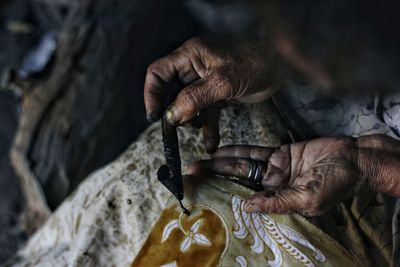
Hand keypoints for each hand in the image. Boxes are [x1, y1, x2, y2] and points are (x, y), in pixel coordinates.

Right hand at [144, 37, 283, 151]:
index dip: (152, 94)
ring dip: (191, 121)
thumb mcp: (222, 81)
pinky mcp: (219, 95)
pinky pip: (207, 113)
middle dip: (174, 111)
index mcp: (190, 56)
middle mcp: (195, 68)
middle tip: (176, 128)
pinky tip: (212, 142)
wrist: (282, 67)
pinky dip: (209, 127)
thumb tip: (171, 116)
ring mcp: (207, 83)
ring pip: (189, 105)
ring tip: (198, 128)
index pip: (158, 73)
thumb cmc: (254, 63)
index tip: (155, 116)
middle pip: (172, 92)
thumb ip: (194, 98)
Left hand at [187, 135, 399, 215]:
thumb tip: (248, 207)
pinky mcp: (280, 153)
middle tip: (193, 173)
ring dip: (221, 162)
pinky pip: (254, 152)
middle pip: (237, 181)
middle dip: (215, 176)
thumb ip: (277, 203)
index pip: (245, 200)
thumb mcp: (307, 199)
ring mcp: (275, 169)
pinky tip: (220, 150)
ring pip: (242, 165)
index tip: (205, 193)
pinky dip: (237, 151)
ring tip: (200, 161)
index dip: (224, 195)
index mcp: (279, 202)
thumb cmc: (335, 183)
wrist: (354, 158)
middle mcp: (273, 187)